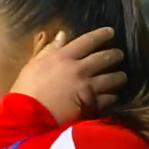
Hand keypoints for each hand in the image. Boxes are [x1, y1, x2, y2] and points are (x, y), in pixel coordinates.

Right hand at [10, 27, 126, 124]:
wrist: (28, 116)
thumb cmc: (26, 90)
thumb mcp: (33, 64)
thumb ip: (49, 49)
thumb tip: (63, 35)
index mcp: (63, 57)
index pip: (87, 41)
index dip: (101, 35)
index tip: (111, 32)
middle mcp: (79, 69)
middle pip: (103, 58)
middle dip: (115, 55)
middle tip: (120, 54)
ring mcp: (87, 87)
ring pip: (111, 79)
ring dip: (118, 77)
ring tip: (122, 77)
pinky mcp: (91, 105)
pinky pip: (108, 98)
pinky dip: (112, 97)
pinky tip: (114, 96)